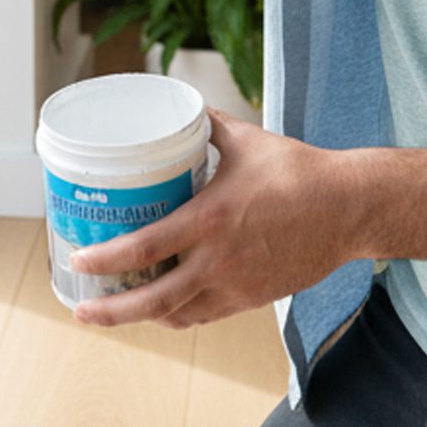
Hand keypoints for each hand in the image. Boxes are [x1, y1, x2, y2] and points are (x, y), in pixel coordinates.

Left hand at [69, 107, 359, 330]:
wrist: (347, 209)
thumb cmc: (297, 170)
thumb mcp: (244, 140)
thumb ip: (206, 125)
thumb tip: (182, 109)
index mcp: (209, 220)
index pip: (145, 249)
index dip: (106, 260)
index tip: (79, 260)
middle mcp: (218, 261)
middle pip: (153, 301)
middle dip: (110, 311)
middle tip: (80, 308)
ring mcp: (236, 286)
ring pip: (177, 316)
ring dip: (142, 316)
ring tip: (115, 307)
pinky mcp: (252, 299)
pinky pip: (205, 315)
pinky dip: (178, 314)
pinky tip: (164, 306)